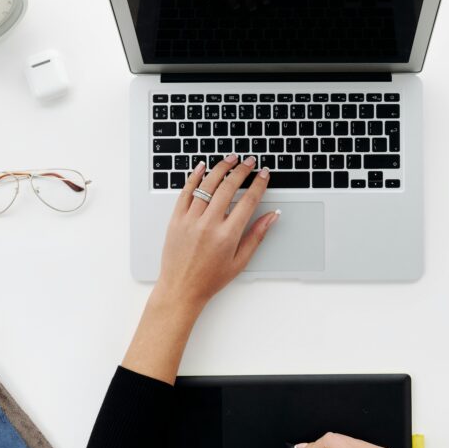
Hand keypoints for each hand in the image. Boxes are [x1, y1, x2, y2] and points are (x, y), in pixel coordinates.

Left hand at [154, 154, 278, 312]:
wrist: (181, 289)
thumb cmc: (210, 279)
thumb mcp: (240, 261)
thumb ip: (257, 235)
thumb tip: (272, 216)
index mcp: (227, 235)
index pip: (248, 201)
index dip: (259, 184)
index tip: (264, 174)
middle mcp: (208, 224)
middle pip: (228, 187)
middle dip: (242, 170)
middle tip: (249, 161)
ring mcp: (190, 220)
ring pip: (207, 185)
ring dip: (220, 168)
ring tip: (230, 159)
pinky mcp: (176, 219)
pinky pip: (186, 192)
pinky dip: (194, 177)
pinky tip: (202, 167)